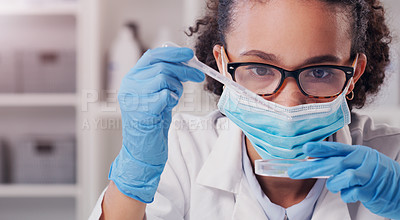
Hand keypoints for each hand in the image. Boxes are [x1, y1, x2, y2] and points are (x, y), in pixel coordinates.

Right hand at [108, 47, 204, 202]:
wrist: (142, 151)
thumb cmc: (152, 123)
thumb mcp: (155, 95)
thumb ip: (164, 78)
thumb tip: (185, 62)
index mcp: (131, 79)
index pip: (152, 56)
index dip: (172, 53)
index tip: (189, 55)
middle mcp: (129, 86)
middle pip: (161, 66)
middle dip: (184, 70)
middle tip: (198, 76)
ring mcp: (134, 98)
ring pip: (163, 78)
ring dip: (177, 87)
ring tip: (174, 98)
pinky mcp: (143, 110)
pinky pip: (166, 95)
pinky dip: (173, 99)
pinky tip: (168, 107)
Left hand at [288, 142, 399, 218]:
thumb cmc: (373, 175)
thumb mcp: (358, 162)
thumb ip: (339, 160)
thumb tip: (313, 160)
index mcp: (356, 152)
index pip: (335, 148)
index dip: (319, 148)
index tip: (304, 147)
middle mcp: (361, 160)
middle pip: (332, 164)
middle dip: (310, 168)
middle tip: (293, 172)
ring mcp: (367, 175)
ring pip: (340, 179)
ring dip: (333, 184)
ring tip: (338, 185)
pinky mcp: (370, 190)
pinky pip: (349, 194)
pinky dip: (346, 195)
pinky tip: (353, 193)